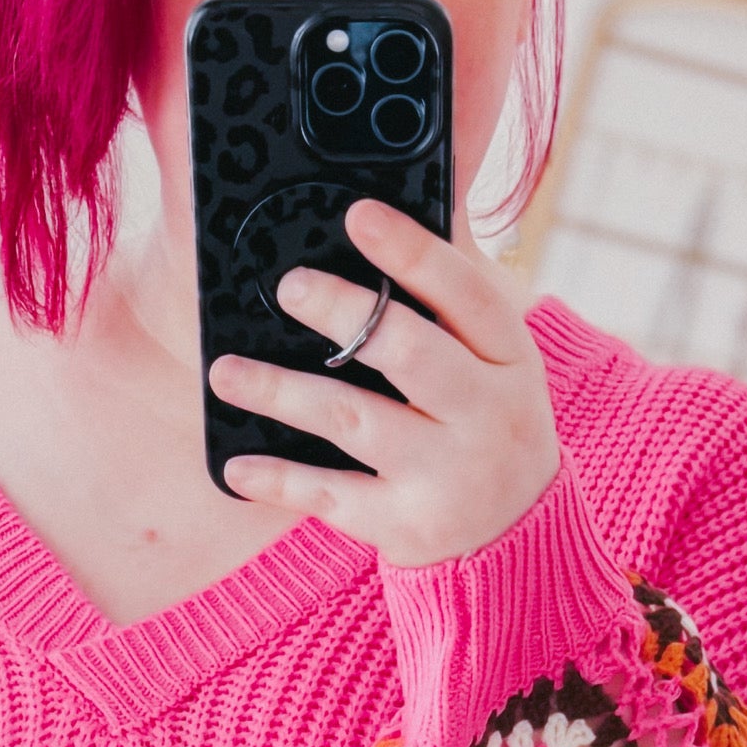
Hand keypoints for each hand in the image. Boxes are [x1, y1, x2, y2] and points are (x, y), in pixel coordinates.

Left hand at [208, 204, 560, 568]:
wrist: (520, 531)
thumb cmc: (488, 418)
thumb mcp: (496, 358)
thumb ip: (451, 294)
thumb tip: (388, 214)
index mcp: (509, 357)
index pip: (465, 293)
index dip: (411, 251)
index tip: (359, 215)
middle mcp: (485, 414)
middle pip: (408, 352)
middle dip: (345, 313)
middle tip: (290, 285)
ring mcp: (445, 474)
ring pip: (355, 421)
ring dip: (285, 393)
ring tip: (226, 371)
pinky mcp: (406, 524)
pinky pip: (332, 497)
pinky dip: (281, 481)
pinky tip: (237, 465)